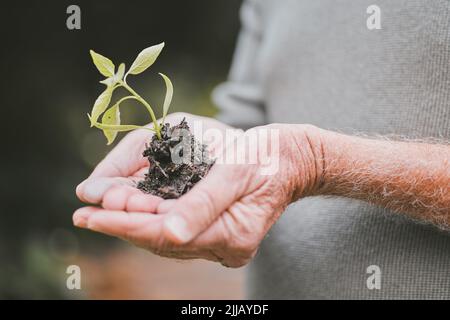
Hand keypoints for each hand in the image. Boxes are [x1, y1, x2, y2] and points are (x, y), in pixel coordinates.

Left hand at [74, 116, 321, 266]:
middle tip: (84, 213)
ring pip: (166, 238)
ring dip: (133, 222)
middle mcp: (226, 247)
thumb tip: (170, 234)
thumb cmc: (264, 157)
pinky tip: (131, 209)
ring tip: (100, 210)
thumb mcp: (234, 169)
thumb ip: (203, 203)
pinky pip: (176, 231)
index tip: (89, 215)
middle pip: (162, 240)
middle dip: (122, 224)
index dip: (125, 225)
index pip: (167, 236)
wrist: (290, 160)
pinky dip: (152, 219)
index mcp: (233, 234)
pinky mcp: (219, 234)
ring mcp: (223, 244)